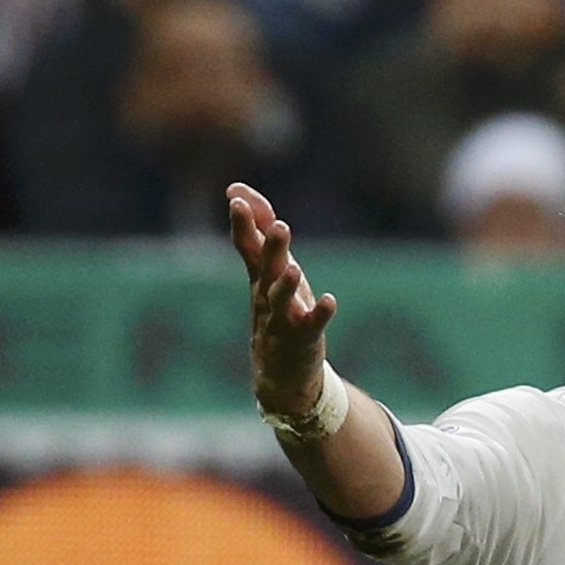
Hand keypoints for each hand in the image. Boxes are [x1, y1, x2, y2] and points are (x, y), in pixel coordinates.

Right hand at [228, 182, 335, 414]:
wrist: (280, 373)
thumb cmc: (278, 313)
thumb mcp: (267, 271)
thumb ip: (256, 233)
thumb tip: (237, 191)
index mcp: (260, 277)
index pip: (247, 245)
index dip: (243, 222)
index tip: (235, 196)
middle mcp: (267, 296)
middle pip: (266, 268)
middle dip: (271, 247)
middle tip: (279, 225)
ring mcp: (283, 319)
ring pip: (281, 299)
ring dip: (287, 284)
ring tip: (294, 268)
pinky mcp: (303, 339)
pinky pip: (311, 325)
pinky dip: (319, 313)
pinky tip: (329, 300)